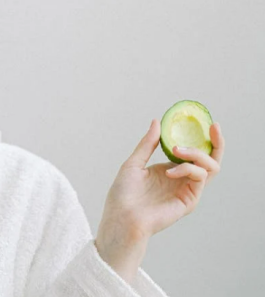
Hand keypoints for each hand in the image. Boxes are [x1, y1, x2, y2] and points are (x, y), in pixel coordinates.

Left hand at [95, 119, 224, 280]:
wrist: (121, 217)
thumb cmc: (123, 195)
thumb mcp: (134, 163)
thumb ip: (147, 144)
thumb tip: (157, 121)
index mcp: (169, 169)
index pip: (192, 153)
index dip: (202, 138)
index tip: (207, 123)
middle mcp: (181, 179)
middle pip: (210, 160)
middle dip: (216, 142)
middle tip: (213, 128)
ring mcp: (187, 189)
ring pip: (210, 167)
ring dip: (196, 153)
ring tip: (176, 149)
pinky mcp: (189, 200)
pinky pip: (199, 177)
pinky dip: (187, 168)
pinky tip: (169, 172)